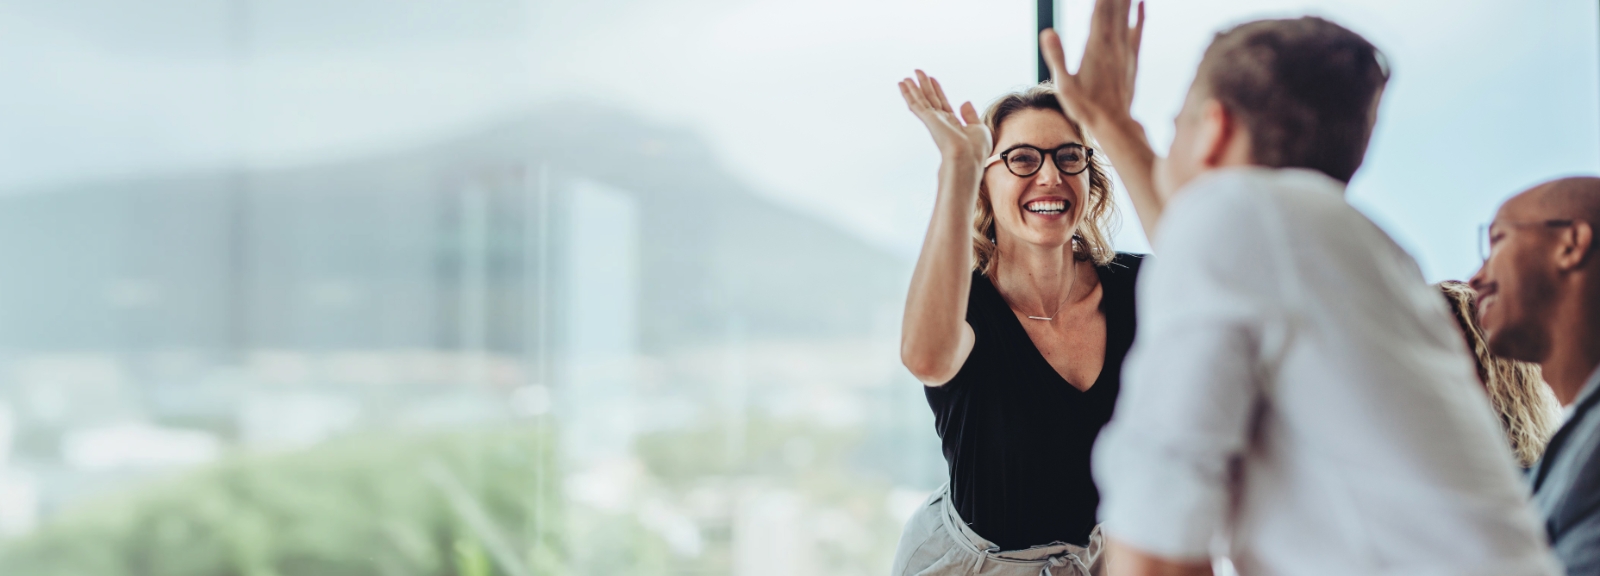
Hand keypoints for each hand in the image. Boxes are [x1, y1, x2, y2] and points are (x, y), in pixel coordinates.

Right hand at [899, 70, 992, 165]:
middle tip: (917, 72)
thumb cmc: (975, 149)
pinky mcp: (928, 120)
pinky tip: (903, 85)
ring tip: (905, 78)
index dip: (937, 90)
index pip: (943, 103)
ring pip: (920, 101)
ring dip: (913, 89)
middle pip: (930, 99)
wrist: (968, 158)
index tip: (932, 79)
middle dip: (924, 86)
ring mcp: (933, 121)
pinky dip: (908, 94)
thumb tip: (964, 102)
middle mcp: (941, 122)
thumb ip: (970, 115)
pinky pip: (916, 104)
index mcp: (953, 124)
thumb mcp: (979, 128)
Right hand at [1041, 0, 1144, 130]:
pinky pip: (1138, 30)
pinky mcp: (1131, 58)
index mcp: (1095, 46)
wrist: (1114, 124)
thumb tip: (1048, 32)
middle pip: (1115, 7)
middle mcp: (1113, 44)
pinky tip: (1142, 2)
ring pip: (1127, 14)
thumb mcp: (1064, 85)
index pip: (1099, 8)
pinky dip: (1141, 14)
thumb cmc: (1085, 108)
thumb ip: (1057, 57)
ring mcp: (1124, 50)